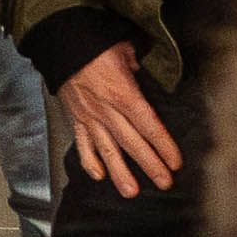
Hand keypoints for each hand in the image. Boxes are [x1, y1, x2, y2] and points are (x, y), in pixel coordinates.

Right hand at [57, 46, 181, 196]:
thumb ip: (137, 65)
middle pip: (132, 143)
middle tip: (164, 182)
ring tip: (131, 191)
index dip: (163, 145)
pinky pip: (82, 145)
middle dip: (150, 164)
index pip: (149, 125)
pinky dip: (89, 162)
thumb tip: (143, 72)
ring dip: (120, 172)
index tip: (175, 162)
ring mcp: (89, 117)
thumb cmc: (94, 45)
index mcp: (123, 93)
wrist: (61, 44)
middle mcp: (106, 110)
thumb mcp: (123, 48)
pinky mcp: (75, 119)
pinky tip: (99, 176)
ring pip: (107, 150)